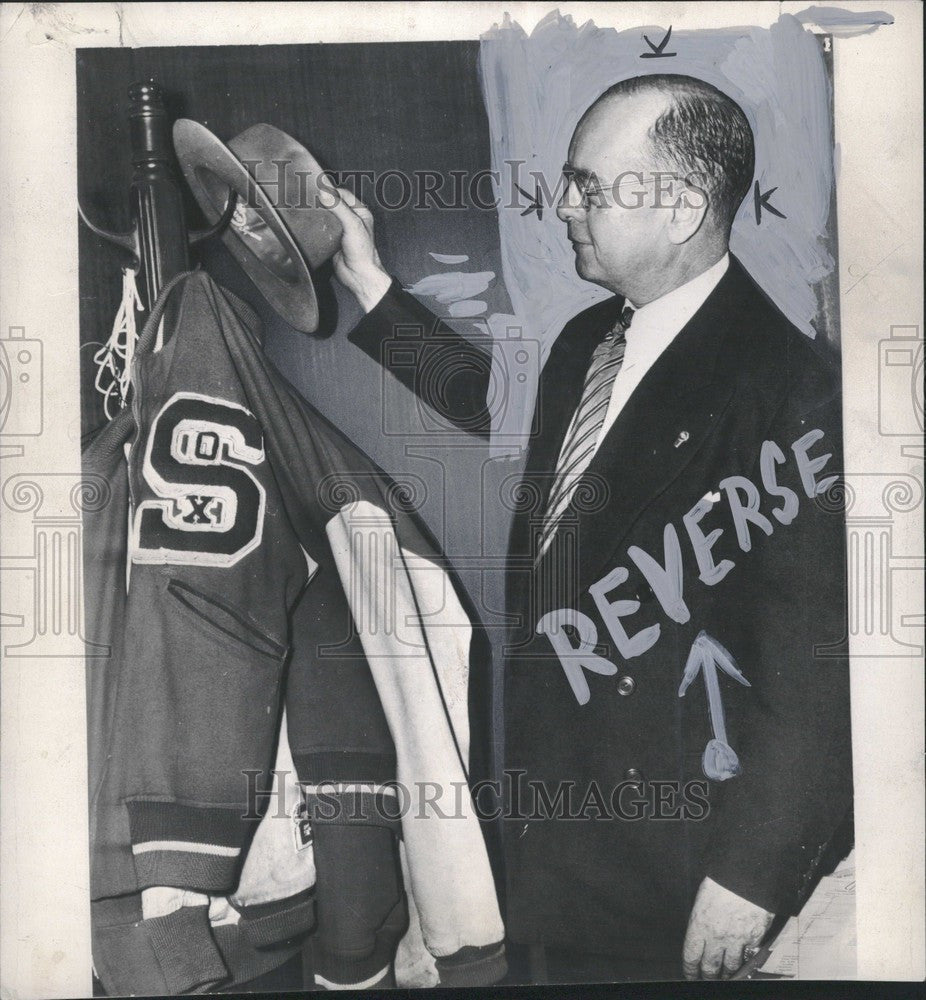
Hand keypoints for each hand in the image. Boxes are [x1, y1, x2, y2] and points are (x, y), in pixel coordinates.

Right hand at [319, 185, 391, 311]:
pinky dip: (315, 226)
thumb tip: (324, 192)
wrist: (358, 276)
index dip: (331, 191)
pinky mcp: (331, 240)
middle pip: (334, 204)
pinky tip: (308, 223)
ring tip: (306, 208)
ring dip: (318, 214)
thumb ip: (339, 207)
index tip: (317, 189)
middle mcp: (351, 220)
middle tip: (309, 198)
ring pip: (326, 217)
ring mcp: (341, 230)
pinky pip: (321, 229)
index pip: (343, 194)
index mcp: (360, 212)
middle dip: (322, 201)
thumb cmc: (363, 252)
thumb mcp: (352, 224)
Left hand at [682, 876, 773, 979]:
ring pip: (731, 966)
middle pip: (710, 967)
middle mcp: (717, 937)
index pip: (691, 956)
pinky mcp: (755, 938)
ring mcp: (737, 939)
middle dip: (707, 976)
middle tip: (707, 979)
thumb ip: (701, 919)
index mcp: (700, 924)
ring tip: (726, 975)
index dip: (690, 969)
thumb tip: (702, 931)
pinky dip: (746, 959)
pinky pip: (749, 954)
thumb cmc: (723, 879)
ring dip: (727, 973)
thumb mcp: (703, 897)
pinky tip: (744, 961)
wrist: (747, 874)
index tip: (690, 974)